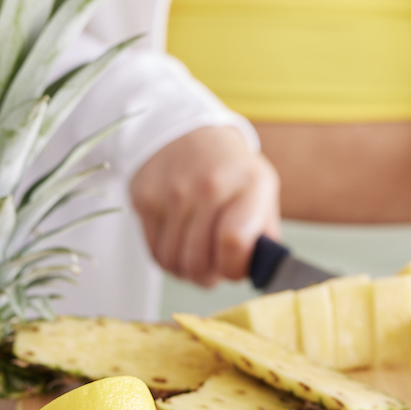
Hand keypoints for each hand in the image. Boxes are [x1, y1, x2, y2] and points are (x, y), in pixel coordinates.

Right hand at [130, 125, 280, 286]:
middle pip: (199, 262)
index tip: (233, 267)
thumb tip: (261, 273)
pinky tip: (179, 244)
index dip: (233, 268)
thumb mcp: (261, 191)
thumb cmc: (230, 171)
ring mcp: (173, 192)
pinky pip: (154, 253)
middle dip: (208, 276)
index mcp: (249, 185)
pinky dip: (167, 258)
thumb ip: (265, 235)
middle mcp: (209, 186)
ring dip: (186, 271)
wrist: (188, 133)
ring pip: (173, 263)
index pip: (234, 243)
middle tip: (213, 267)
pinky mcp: (145, 199)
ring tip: (196, 255)